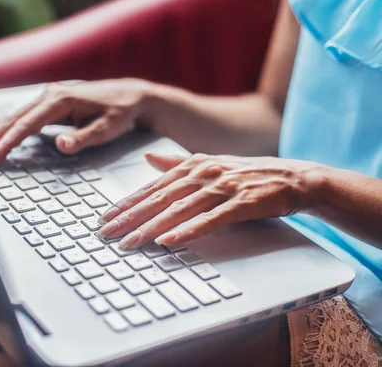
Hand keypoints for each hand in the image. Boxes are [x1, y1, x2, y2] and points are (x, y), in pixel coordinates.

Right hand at [0, 79, 152, 165]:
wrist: (132, 96)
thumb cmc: (120, 113)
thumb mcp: (107, 128)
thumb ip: (83, 137)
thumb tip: (61, 145)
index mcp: (60, 100)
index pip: (27, 125)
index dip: (8, 143)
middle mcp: (49, 95)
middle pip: (12, 120)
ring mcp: (46, 97)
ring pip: (11, 117)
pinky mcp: (48, 103)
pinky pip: (19, 115)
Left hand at [98, 152, 321, 248]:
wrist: (294, 177)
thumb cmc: (248, 174)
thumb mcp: (210, 163)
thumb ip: (176, 162)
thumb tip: (148, 156)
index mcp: (192, 165)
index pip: (152, 187)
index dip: (127, 203)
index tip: (105, 218)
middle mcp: (204, 173)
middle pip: (159, 198)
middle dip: (130, 217)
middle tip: (106, 234)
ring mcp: (223, 187)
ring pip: (179, 209)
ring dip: (152, 227)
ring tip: (130, 242)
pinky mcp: (242, 203)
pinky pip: (211, 219)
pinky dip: (189, 230)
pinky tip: (169, 241)